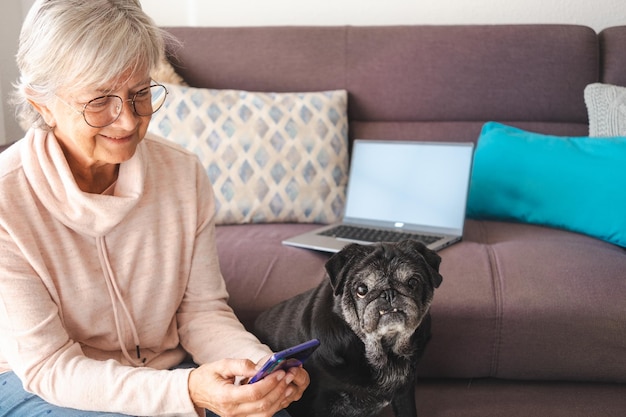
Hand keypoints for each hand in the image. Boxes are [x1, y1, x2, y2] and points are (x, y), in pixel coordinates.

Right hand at [188, 358, 309, 416]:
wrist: (195, 391)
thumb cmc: (208, 376)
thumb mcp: (221, 364)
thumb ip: (241, 365)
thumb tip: (260, 368)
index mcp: (226, 396)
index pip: (254, 392)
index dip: (270, 382)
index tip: (280, 372)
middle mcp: (232, 411)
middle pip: (262, 405)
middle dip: (279, 389)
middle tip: (288, 375)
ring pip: (264, 414)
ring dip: (279, 399)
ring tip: (288, 384)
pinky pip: (261, 416)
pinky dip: (273, 406)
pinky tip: (280, 394)